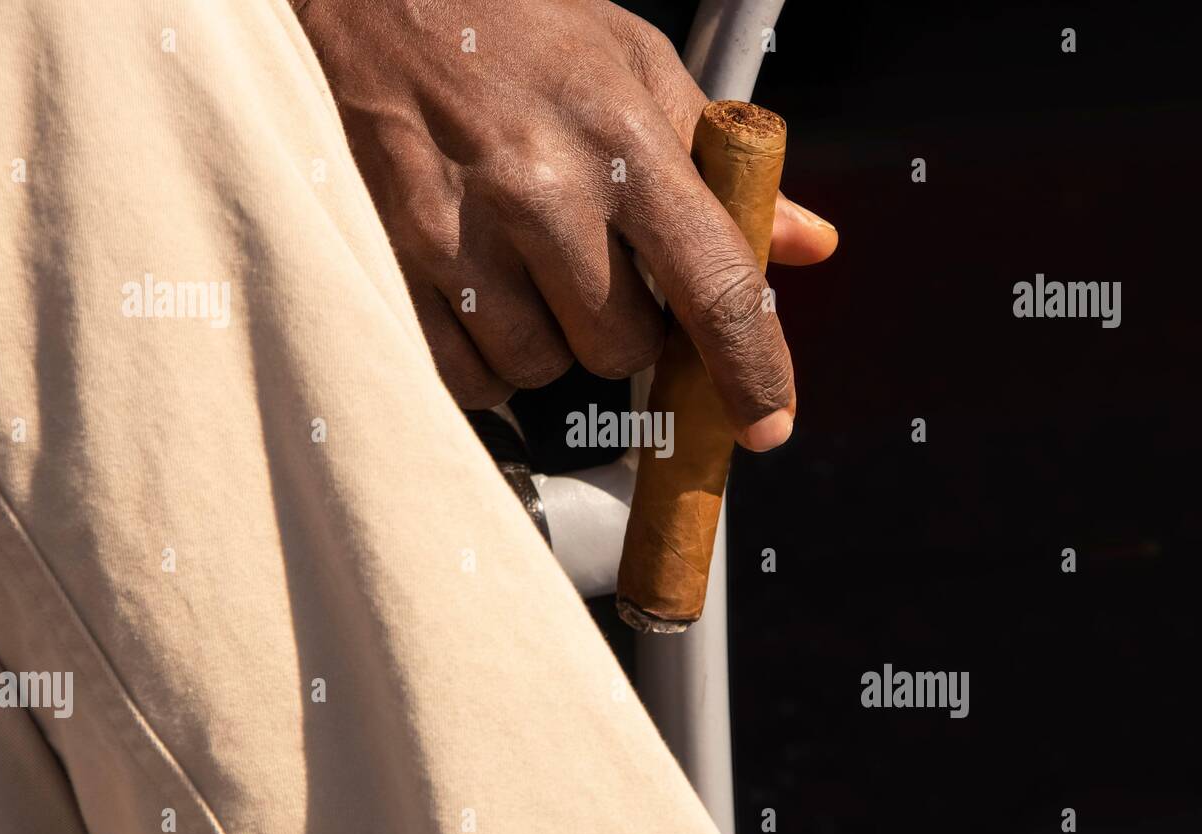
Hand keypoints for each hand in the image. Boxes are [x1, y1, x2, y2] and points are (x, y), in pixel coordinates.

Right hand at [298, 0, 837, 449]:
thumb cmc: (521, 26)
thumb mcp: (638, 65)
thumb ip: (724, 167)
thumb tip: (806, 244)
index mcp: (621, 138)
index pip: (713, 287)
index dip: (752, 372)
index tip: (768, 424)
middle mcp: (543, 191)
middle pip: (621, 350)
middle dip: (624, 331)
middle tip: (596, 269)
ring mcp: (460, 233)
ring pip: (540, 370)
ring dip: (550, 342)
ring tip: (526, 267)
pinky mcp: (395, 263)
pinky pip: (468, 376)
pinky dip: (486, 358)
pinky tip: (482, 296)